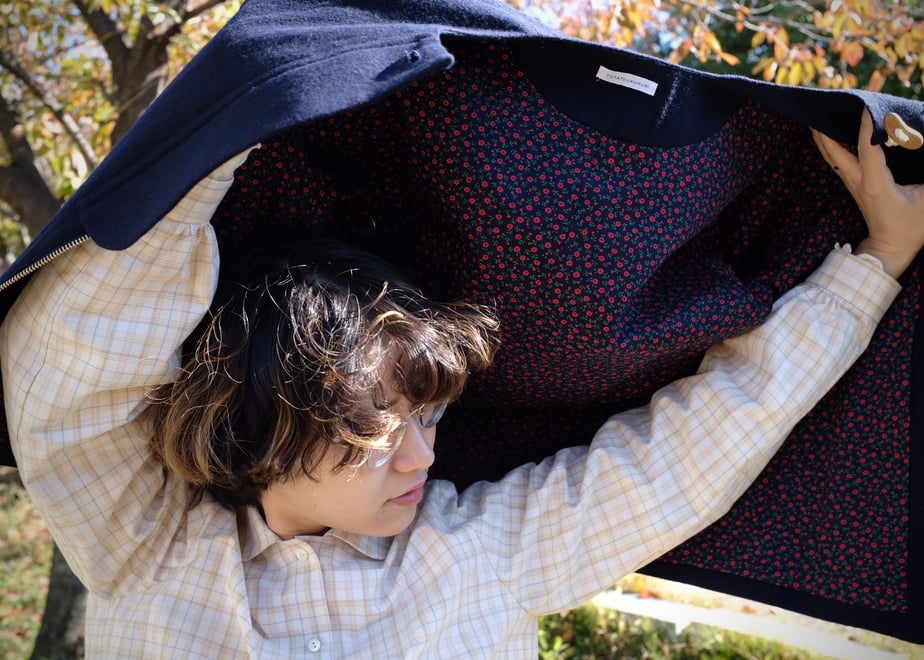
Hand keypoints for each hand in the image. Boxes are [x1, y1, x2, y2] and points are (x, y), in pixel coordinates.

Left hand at [812, 111, 923, 277]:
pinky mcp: (853, 185)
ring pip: (831, 155)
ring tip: (819, 112)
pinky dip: (831, 144)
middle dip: (826, 127)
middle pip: (834, 151)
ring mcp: (852, 184)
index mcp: (876, 185)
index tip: (867, 106)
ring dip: (823, 135)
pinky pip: (837, 160)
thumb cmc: (912, 226)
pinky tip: (828, 131)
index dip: (867, 127)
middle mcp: (858, 182)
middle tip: (822, 104)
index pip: (868, 149)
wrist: (891, 248)